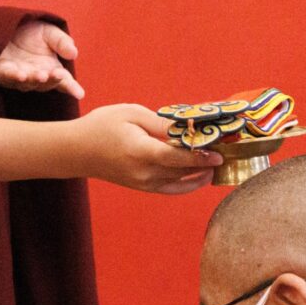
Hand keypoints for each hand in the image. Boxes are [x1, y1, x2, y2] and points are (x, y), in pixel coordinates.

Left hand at [0, 20, 84, 99]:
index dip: (72, 88)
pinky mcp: (1, 73)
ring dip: (35, 80)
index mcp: (52, 70)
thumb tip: (73, 54)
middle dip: (52, 81)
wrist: (5, 23)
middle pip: (46, 84)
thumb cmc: (31, 32)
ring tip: (41, 75)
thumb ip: (62, 42)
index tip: (79, 94)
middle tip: (58, 75)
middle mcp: (36, 76)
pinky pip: (8, 78)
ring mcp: (19, 76)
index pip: (64, 82)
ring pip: (28, 84)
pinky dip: (15, 77)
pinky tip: (22, 75)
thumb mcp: (50, 33)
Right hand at [79, 104, 221, 193]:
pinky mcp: (144, 187)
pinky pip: (173, 190)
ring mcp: (145, 183)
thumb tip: (187, 128)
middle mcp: (145, 172)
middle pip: (184, 169)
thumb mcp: (132, 114)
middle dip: (207, 161)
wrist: (77, 151)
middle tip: (227, 148)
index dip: (201, 156)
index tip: (220, 152)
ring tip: (220, 160)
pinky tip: (203, 175)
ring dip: (202, 172)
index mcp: (141, 151)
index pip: (178, 157)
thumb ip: (161, 124)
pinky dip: (190, 185)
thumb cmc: (102, 126)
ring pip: (181, 180)